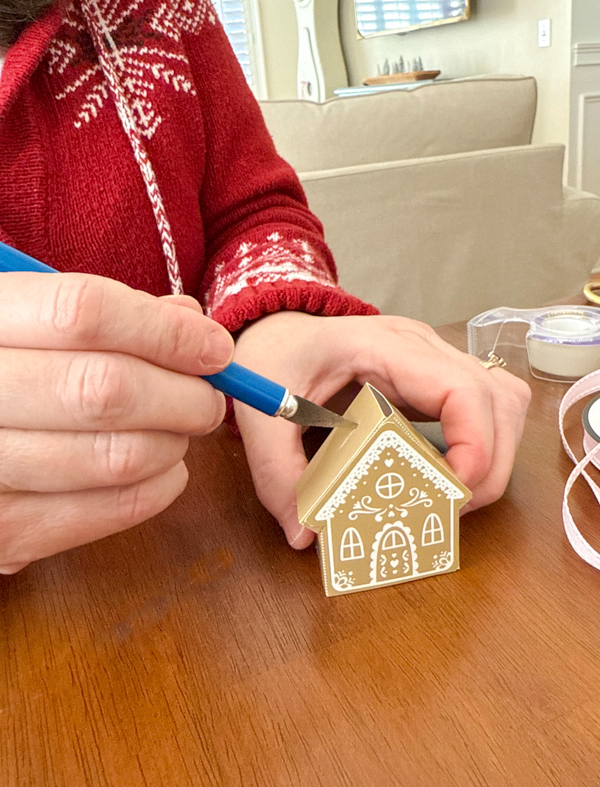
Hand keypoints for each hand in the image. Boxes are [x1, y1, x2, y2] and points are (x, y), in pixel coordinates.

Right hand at [0, 272, 233, 572]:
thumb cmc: (0, 369)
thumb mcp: (20, 319)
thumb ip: (97, 313)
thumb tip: (189, 319)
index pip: (84, 313)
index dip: (166, 331)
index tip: (214, 346)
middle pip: (106, 390)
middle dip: (183, 395)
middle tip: (208, 398)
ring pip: (118, 457)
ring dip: (174, 442)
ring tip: (179, 430)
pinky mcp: (1, 534)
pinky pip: (109, 512)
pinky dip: (160, 487)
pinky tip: (163, 468)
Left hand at [233, 311, 530, 548]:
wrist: (278, 329)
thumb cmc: (274, 357)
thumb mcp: (262, 412)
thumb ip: (277, 472)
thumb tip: (305, 535)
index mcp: (383, 347)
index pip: (461, 387)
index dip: (474, 445)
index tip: (450, 492)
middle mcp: (423, 348)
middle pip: (499, 399)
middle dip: (489, 464)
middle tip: (449, 507)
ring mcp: (435, 361)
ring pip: (503, 403)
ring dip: (493, 456)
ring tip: (451, 494)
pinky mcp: (436, 379)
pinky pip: (485, 408)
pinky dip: (481, 446)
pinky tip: (446, 473)